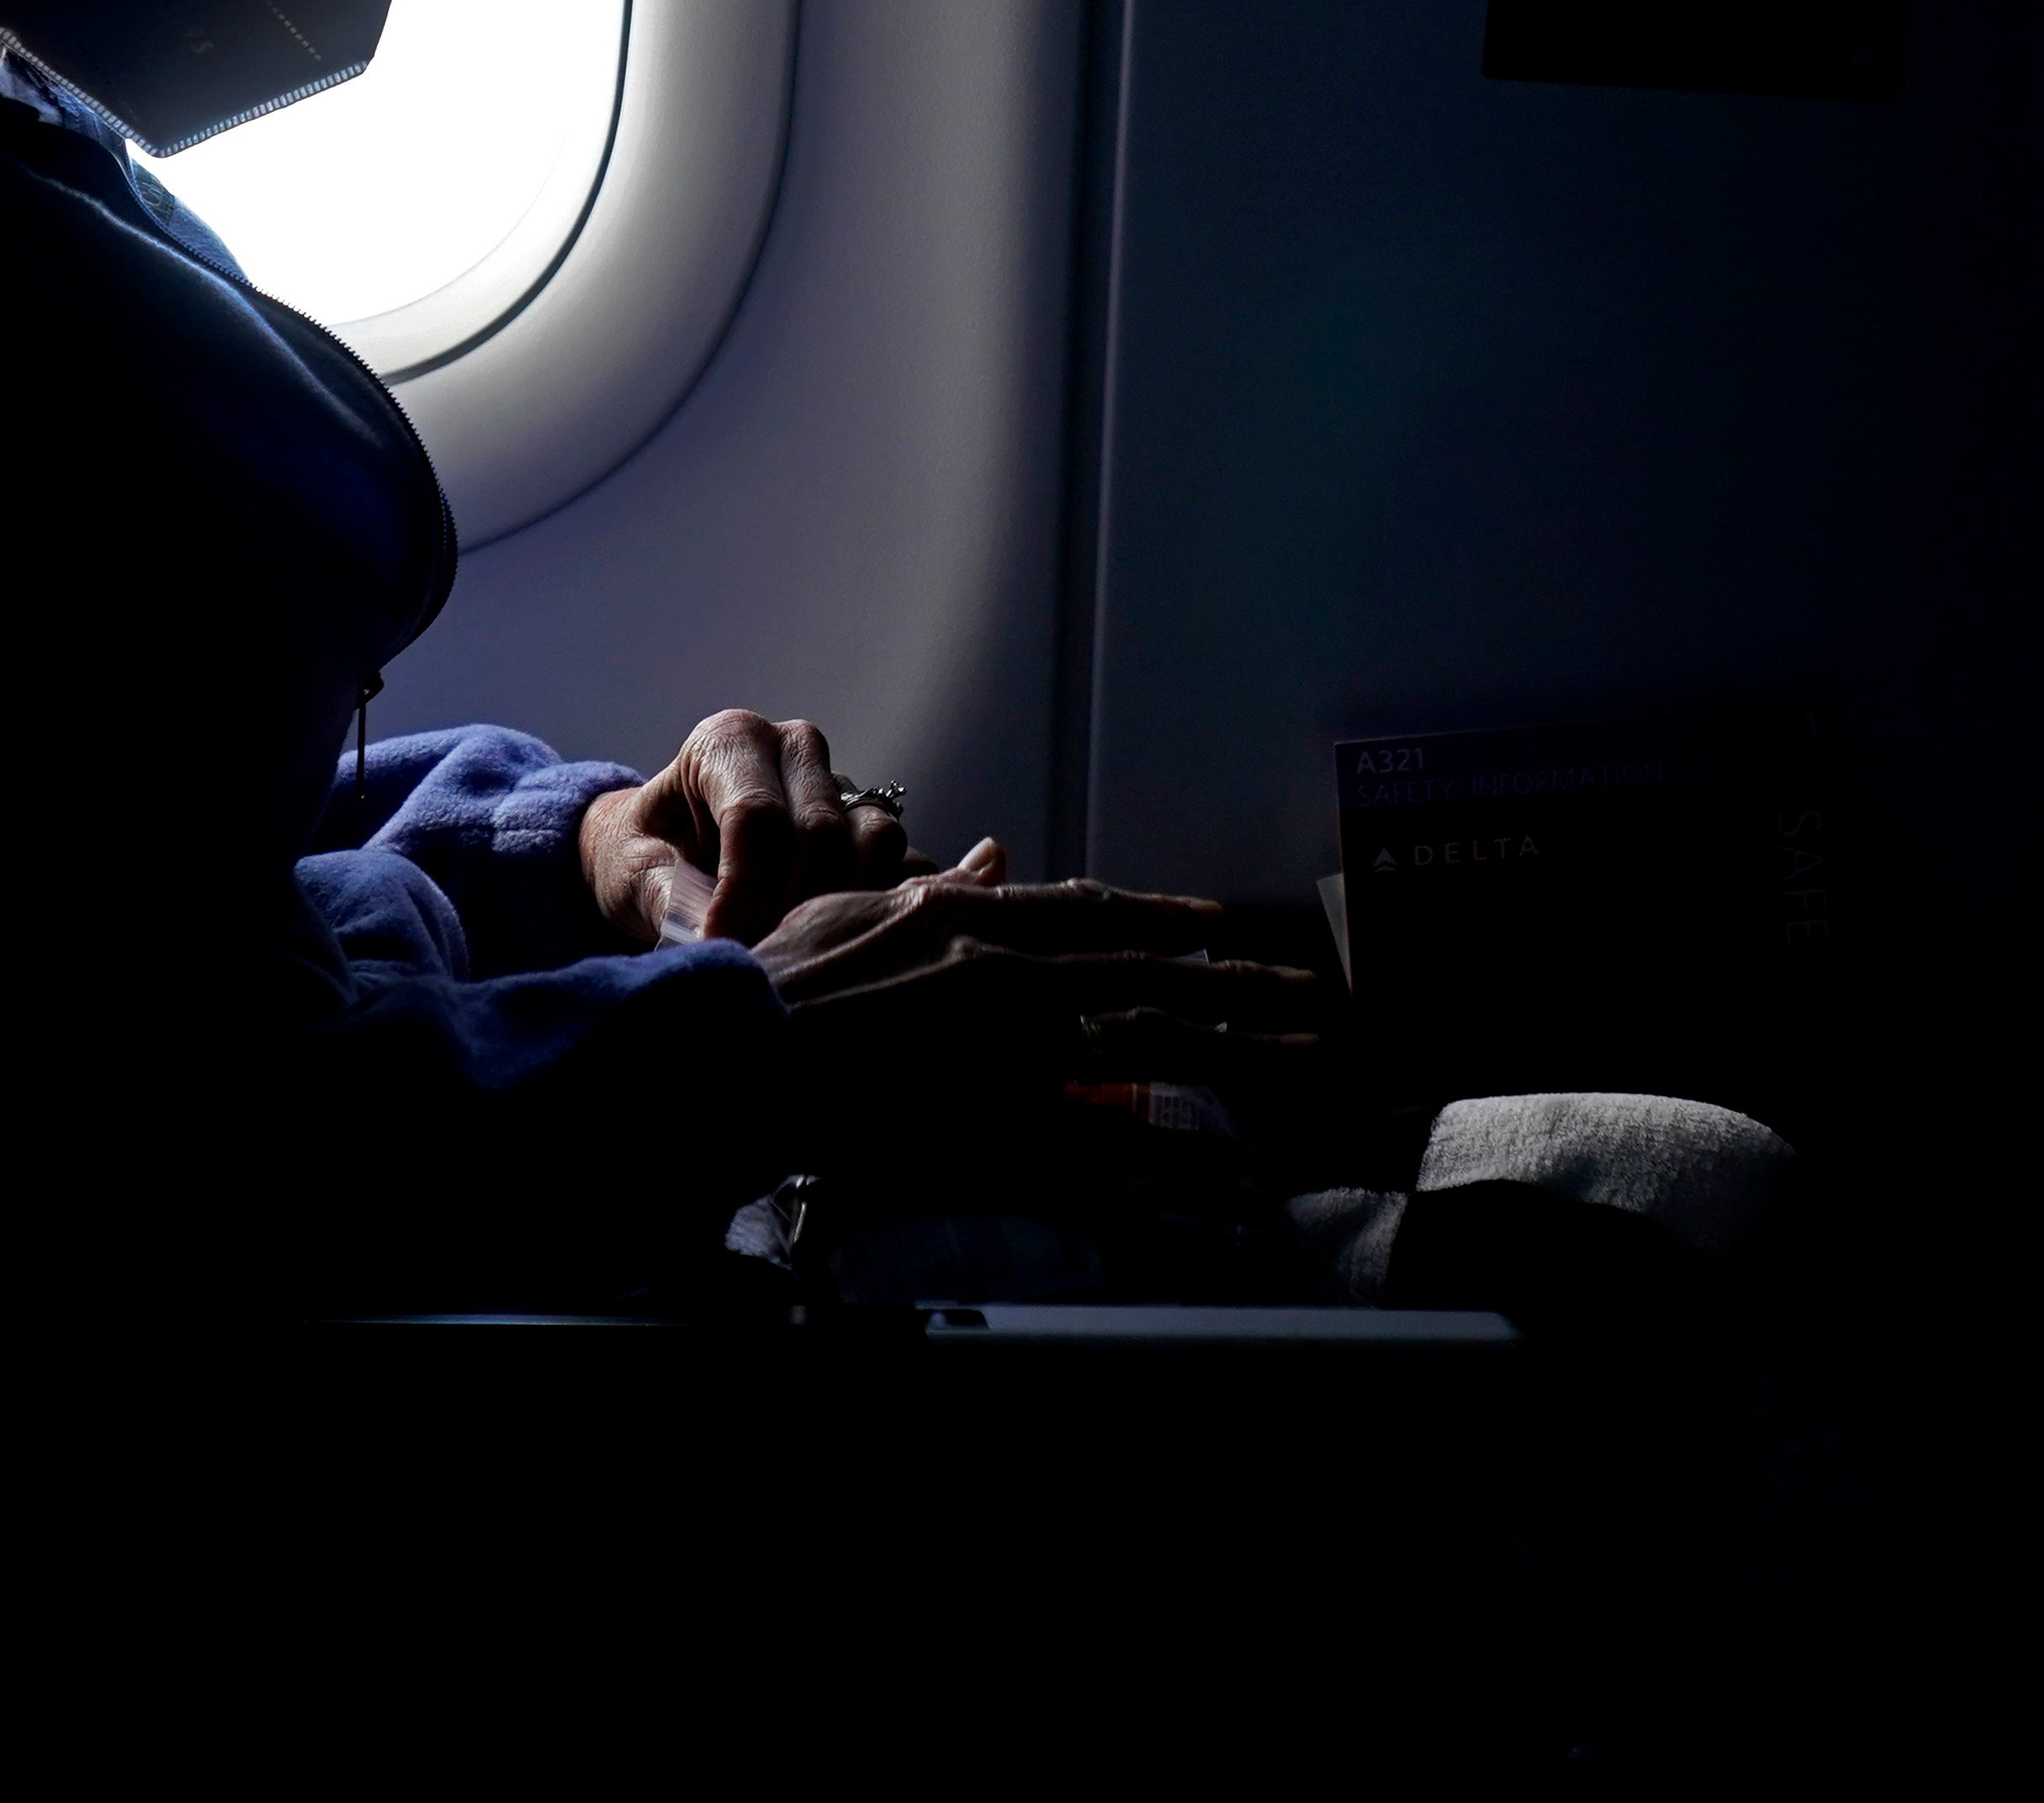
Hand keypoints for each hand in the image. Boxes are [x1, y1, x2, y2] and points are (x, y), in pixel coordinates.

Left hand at [579, 708, 916, 949]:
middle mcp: (795, 747)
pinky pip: (906, 864)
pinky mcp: (873, 825)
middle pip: (822, 832)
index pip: (757, 816)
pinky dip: (878, 908)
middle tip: (759, 963)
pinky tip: (834, 945)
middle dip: (790, 910)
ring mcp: (844, 783)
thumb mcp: (631, 872)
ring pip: (876, 841)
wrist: (667, 851)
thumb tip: (716, 939)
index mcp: (729, 741)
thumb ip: (666, 897)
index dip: (745, 893)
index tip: (723, 947)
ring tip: (792, 952)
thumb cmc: (643, 855)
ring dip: (840, 909)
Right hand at [750, 840, 1331, 1146]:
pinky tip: (1233, 1185)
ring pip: (1151, 1053)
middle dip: (1243, 987)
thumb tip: (992, 858)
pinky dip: (1174, 1170)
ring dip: (1242, 1055)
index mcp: (973, 921)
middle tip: (1317, 995)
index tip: (1222, 927)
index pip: (1095, 914)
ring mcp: (1008, 1058)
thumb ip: (934, 890)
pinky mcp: (995, 1134)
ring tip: (1312, 1062)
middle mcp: (1009, 979)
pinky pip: (1107, 1156)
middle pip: (1151, 980)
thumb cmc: (772, 985)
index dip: (1166, 920)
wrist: (726, 1058)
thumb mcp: (850, 909)